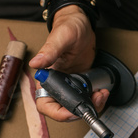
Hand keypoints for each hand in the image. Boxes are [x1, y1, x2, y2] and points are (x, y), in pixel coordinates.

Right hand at [29, 5, 107, 120]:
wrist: (82, 24)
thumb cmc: (68, 27)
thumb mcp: (61, 37)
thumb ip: (49, 51)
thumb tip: (36, 64)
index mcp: (46, 77)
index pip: (45, 104)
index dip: (57, 113)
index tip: (72, 112)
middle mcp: (56, 85)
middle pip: (63, 110)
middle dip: (80, 111)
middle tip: (94, 100)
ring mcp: (69, 86)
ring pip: (77, 107)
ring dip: (91, 106)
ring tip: (100, 94)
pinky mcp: (80, 85)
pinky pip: (87, 100)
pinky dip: (96, 100)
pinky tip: (101, 91)